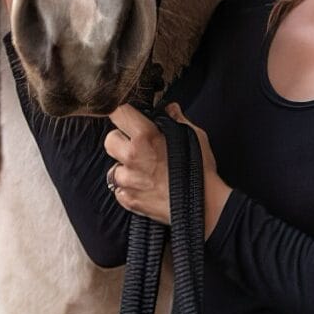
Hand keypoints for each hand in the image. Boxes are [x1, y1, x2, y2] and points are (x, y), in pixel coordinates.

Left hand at [104, 101, 230, 233]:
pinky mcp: (128, 200)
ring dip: (125, 168)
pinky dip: (128, 188)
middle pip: (110, 140)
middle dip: (121, 141)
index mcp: (145, 136)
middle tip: (137, 146)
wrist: (203, 205)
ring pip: (114, 168)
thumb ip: (178, 119)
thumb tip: (170, 109)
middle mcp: (131, 156)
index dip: (121, 113)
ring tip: (145, 171)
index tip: (126, 116)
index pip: (118, 113)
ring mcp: (128, 180)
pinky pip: (119, 190)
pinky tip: (145, 187)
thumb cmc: (200, 170)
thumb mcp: (195, 136)